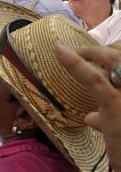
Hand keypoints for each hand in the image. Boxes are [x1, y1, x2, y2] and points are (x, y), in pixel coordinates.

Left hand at [55, 43, 120, 170]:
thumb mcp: (118, 126)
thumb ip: (107, 119)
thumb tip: (92, 118)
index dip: (117, 50)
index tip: (104, 50)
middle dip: (106, 49)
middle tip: (84, 51)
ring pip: (113, 61)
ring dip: (93, 52)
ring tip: (75, 52)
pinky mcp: (116, 106)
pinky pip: (95, 81)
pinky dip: (76, 65)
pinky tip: (60, 52)